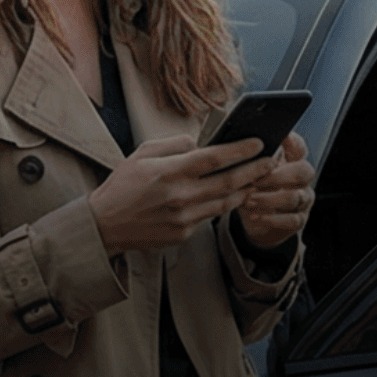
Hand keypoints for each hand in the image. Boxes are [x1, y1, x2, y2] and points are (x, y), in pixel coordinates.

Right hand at [89, 134, 277, 255]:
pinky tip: (231, 196)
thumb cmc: (122, 186)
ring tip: (258, 178)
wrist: (104, 224)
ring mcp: (183, 218)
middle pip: (229, 181)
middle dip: (255, 170)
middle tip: (271, 161)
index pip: (214, 158)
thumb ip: (173, 145)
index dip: (241, 150)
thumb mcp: (141, 154)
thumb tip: (200, 143)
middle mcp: (179, 196)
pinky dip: (223, 204)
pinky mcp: (184, 233)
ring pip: (226, 202)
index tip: (258, 143)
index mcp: (169, 172)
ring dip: (246, 189)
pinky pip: (210, 216)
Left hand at [233, 133, 314, 249]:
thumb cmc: (250, 187)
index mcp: (291, 162)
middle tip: (255, 180)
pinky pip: (292, 220)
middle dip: (279, 175)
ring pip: (296, 197)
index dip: (292, 141)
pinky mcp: (298, 220)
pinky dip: (272, 219)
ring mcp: (303, 200)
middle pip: (304, 171)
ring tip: (248, 199)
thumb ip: (248, 160)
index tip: (279, 136)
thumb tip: (231, 146)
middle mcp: (302, 180)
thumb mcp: (248, 172)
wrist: (255, 219)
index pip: (299, 148)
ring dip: (270, 199)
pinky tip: (255, 216)